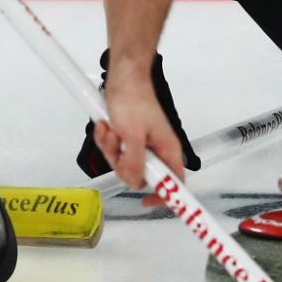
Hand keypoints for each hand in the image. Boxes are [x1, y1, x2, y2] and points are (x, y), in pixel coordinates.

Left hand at [93, 63, 186, 190]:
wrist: (123, 79)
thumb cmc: (133, 100)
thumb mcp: (132, 136)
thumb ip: (135, 163)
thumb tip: (136, 182)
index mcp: (168, 150)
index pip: (175, 183)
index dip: (165, 197)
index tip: (147, 202)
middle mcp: (157, 151)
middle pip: (141, 176)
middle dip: (123, 164)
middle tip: (120, 147)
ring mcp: (142, 146)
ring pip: (124, 164)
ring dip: (112, 149)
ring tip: (111, 130)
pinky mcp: (129, 140)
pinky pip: (115, 153)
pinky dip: (107, 142)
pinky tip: (107, 127)